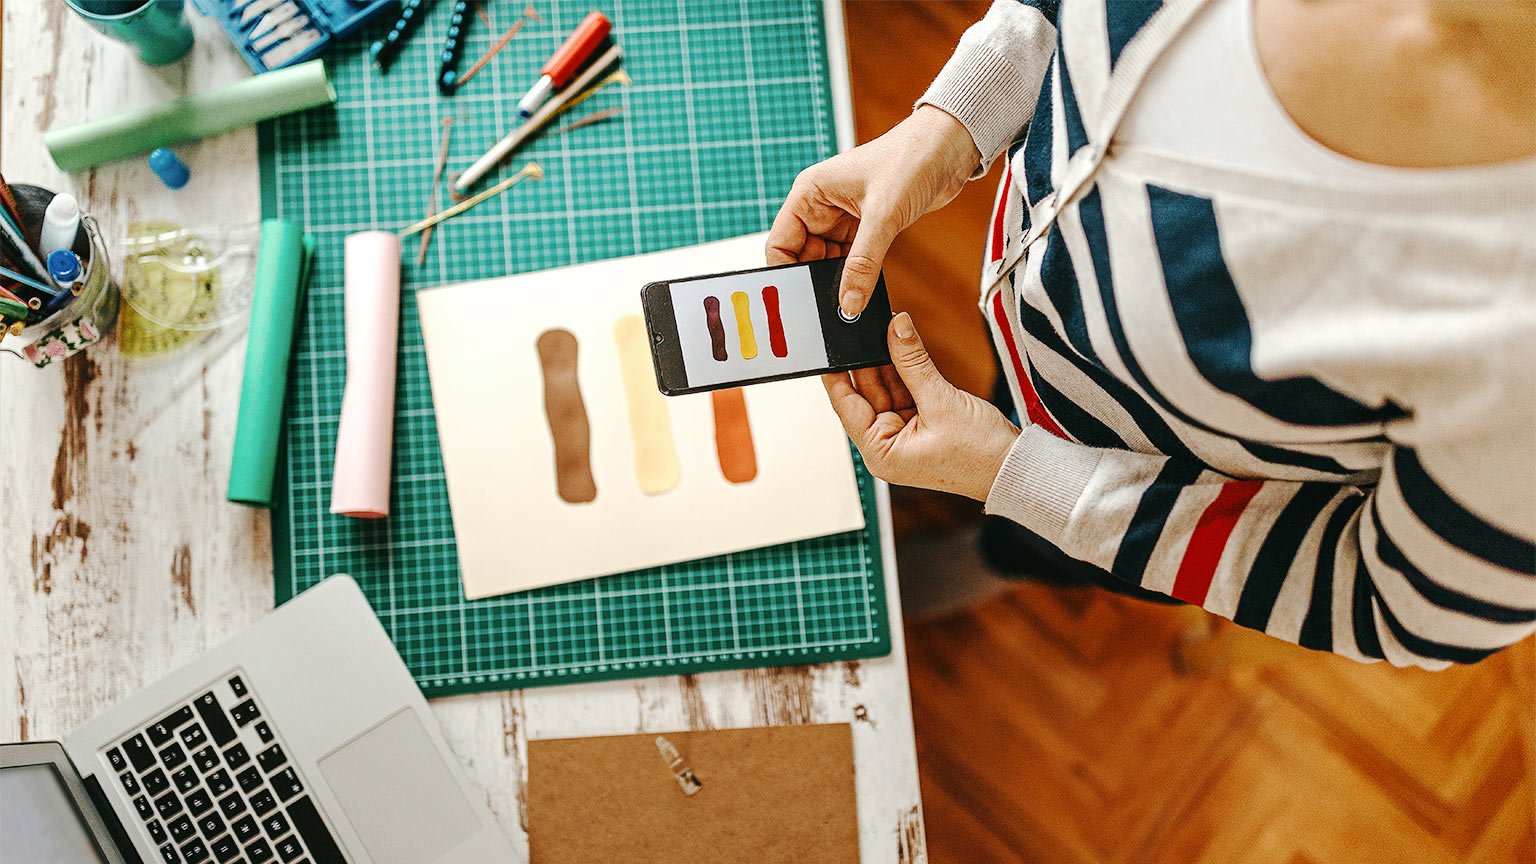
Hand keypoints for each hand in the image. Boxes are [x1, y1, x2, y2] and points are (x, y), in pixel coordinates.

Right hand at [767, 106, 981, 317]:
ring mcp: (842, 217)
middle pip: (802, 256)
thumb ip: (863, 262)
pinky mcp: (864, 226)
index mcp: (809, 192)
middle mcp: (820, 205)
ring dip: (837, 279)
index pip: (780, 242)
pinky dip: (855, 274)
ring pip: (826, 261)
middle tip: (829, 305)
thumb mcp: (883, 215)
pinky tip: (862, 287)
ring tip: (849, 297)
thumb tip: (849, 302)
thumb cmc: (911, 159)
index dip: (785, 272)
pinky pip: (851, 259)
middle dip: (814, 280)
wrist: (948, 148)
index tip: (797, 300)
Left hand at [824, 312, 1019, 500]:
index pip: (846, 406)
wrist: (1014, 467)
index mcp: (880, 453)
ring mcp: (903, 435)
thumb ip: (914, 363)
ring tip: (889, 331)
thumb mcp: (941, 401)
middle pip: (867, 394)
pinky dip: (906, 372)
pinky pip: (905, 392)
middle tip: (867, 327)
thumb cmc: (980, 454)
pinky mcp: (919, 424)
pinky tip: (903, 347)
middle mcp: (886, 446)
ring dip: (890, 362)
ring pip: (887, 389)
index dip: (837, 374)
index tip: (829, 347)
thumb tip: (896, 328)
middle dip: (869, 360)